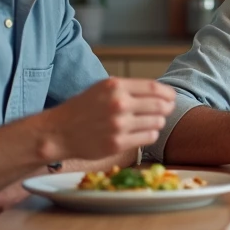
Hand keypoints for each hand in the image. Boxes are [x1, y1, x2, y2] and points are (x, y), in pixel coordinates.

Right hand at [41, 78, 174, 161]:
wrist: (58, 132)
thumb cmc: (82, 109)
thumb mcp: (103, 88)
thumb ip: (129, 88)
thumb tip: (160, 93)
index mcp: (115, 86)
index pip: (154, 88)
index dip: (168, 94)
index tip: (171, 97)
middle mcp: (119, 104)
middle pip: (160, 106)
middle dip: (167, 108)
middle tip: (165, 110)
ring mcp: (119, 125)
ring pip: (157, 122)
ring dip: (158, 122)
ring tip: (150, 122)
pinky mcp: (118, 143)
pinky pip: (149, 138)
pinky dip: (150, 134)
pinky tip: (143, 132)